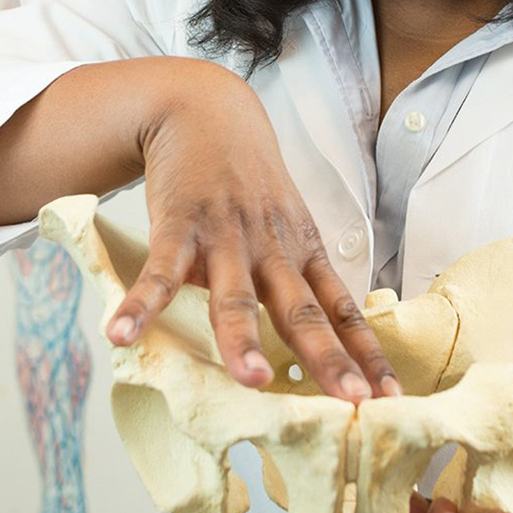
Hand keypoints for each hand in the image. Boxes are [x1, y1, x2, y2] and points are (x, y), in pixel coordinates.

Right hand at [106, 59, 399, 401]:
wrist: (207, 112)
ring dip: (242, 338)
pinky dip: (142, 303)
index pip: (342, 309)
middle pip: (303, 311)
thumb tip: (317, 345)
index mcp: (302, 252)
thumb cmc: (248, 181)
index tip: (390, 396)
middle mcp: (272, 248)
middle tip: (351, 400)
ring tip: (250, 382)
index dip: (366, 352)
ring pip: (237, 295)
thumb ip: (297, 279)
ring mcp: (227, 237)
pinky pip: (161, 270)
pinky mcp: (180, 225)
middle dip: (328, 358)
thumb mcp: (287, 225)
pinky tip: (122, 333)